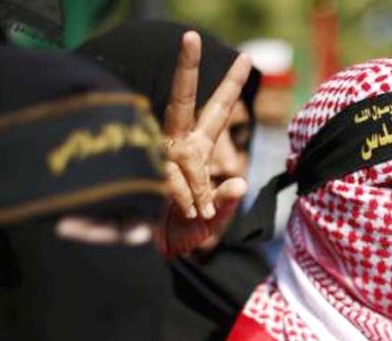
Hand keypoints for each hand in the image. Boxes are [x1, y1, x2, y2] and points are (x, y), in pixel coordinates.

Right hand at [154, 31, 252, 256]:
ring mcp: (158, 157)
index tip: (247, 57)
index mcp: (199, 148)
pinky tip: (188, 212)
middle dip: (186, 69)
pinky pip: (172, 180)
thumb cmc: (188, 232)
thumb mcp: (216, 219)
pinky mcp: (144, 174)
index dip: (230, 85)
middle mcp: (177, 145)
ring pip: (186, 157)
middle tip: (191, 36)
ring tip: (199, 213)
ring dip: (197, 187)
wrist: (158, 253)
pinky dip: (186, 199)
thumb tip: (240, 183)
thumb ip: (227, 202)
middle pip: (183, 102)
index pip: (217, 112)